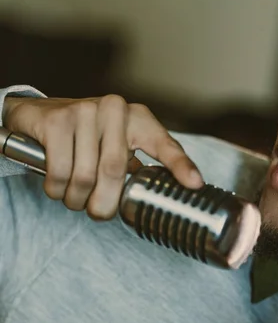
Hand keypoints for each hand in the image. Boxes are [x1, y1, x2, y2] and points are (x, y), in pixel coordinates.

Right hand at [3, 94, 203, 219]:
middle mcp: (114, 109)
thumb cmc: (86, 136)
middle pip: (115, 171)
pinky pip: (60, 171)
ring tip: (75, 199)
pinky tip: (58, 188)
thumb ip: (138, 164)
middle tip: (99, 213)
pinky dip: (57, 189)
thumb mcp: (119, 143)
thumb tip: (160, 196)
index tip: (195, 184)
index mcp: (138, 118)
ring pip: (86, 176)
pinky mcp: (56, 121)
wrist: (37, 114)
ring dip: (77, 199)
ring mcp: (84, 112)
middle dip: (105, 202)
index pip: (164, 144)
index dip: (181, 165)